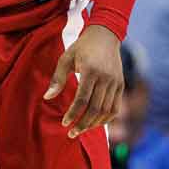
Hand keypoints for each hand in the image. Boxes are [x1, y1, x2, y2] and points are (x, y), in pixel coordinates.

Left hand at [44, 24, 122, 138]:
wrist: (105, 35)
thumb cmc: (82, 47)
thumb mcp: (66, 58)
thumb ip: (57, 78)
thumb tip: (47, 98)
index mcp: (90, 70)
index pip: (82, 99)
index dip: (73, 114)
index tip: (64, 123)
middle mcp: (105, 77)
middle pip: (95, 108)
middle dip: (83, 124)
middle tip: (71, 133)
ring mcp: (115, 82)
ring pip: (106, 111)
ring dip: (94, 124)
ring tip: (81, 129)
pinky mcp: (121, 84)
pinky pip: (115, 107)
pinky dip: (106, 119)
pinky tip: (95, 123)